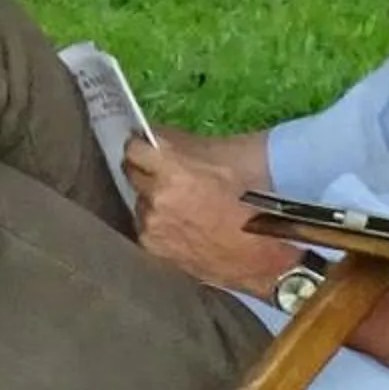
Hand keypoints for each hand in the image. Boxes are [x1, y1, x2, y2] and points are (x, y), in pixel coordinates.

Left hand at [122, 131, 289, 294]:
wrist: (257, 255)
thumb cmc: (248, 205)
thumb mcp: (221, 163)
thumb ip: (181, 144)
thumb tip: (153, 133)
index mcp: (173, 171)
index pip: (134, 149)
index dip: (139, 146)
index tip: (143, 146)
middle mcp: (155, 197)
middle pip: (131, 173)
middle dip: (144, 170)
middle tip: (163, 174)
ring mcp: (151, 224)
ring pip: (139, 201)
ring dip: (151, 199)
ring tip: (178, 205)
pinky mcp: (151, 246)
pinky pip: (144, 225)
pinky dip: (156, 223)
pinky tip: (178, 225)